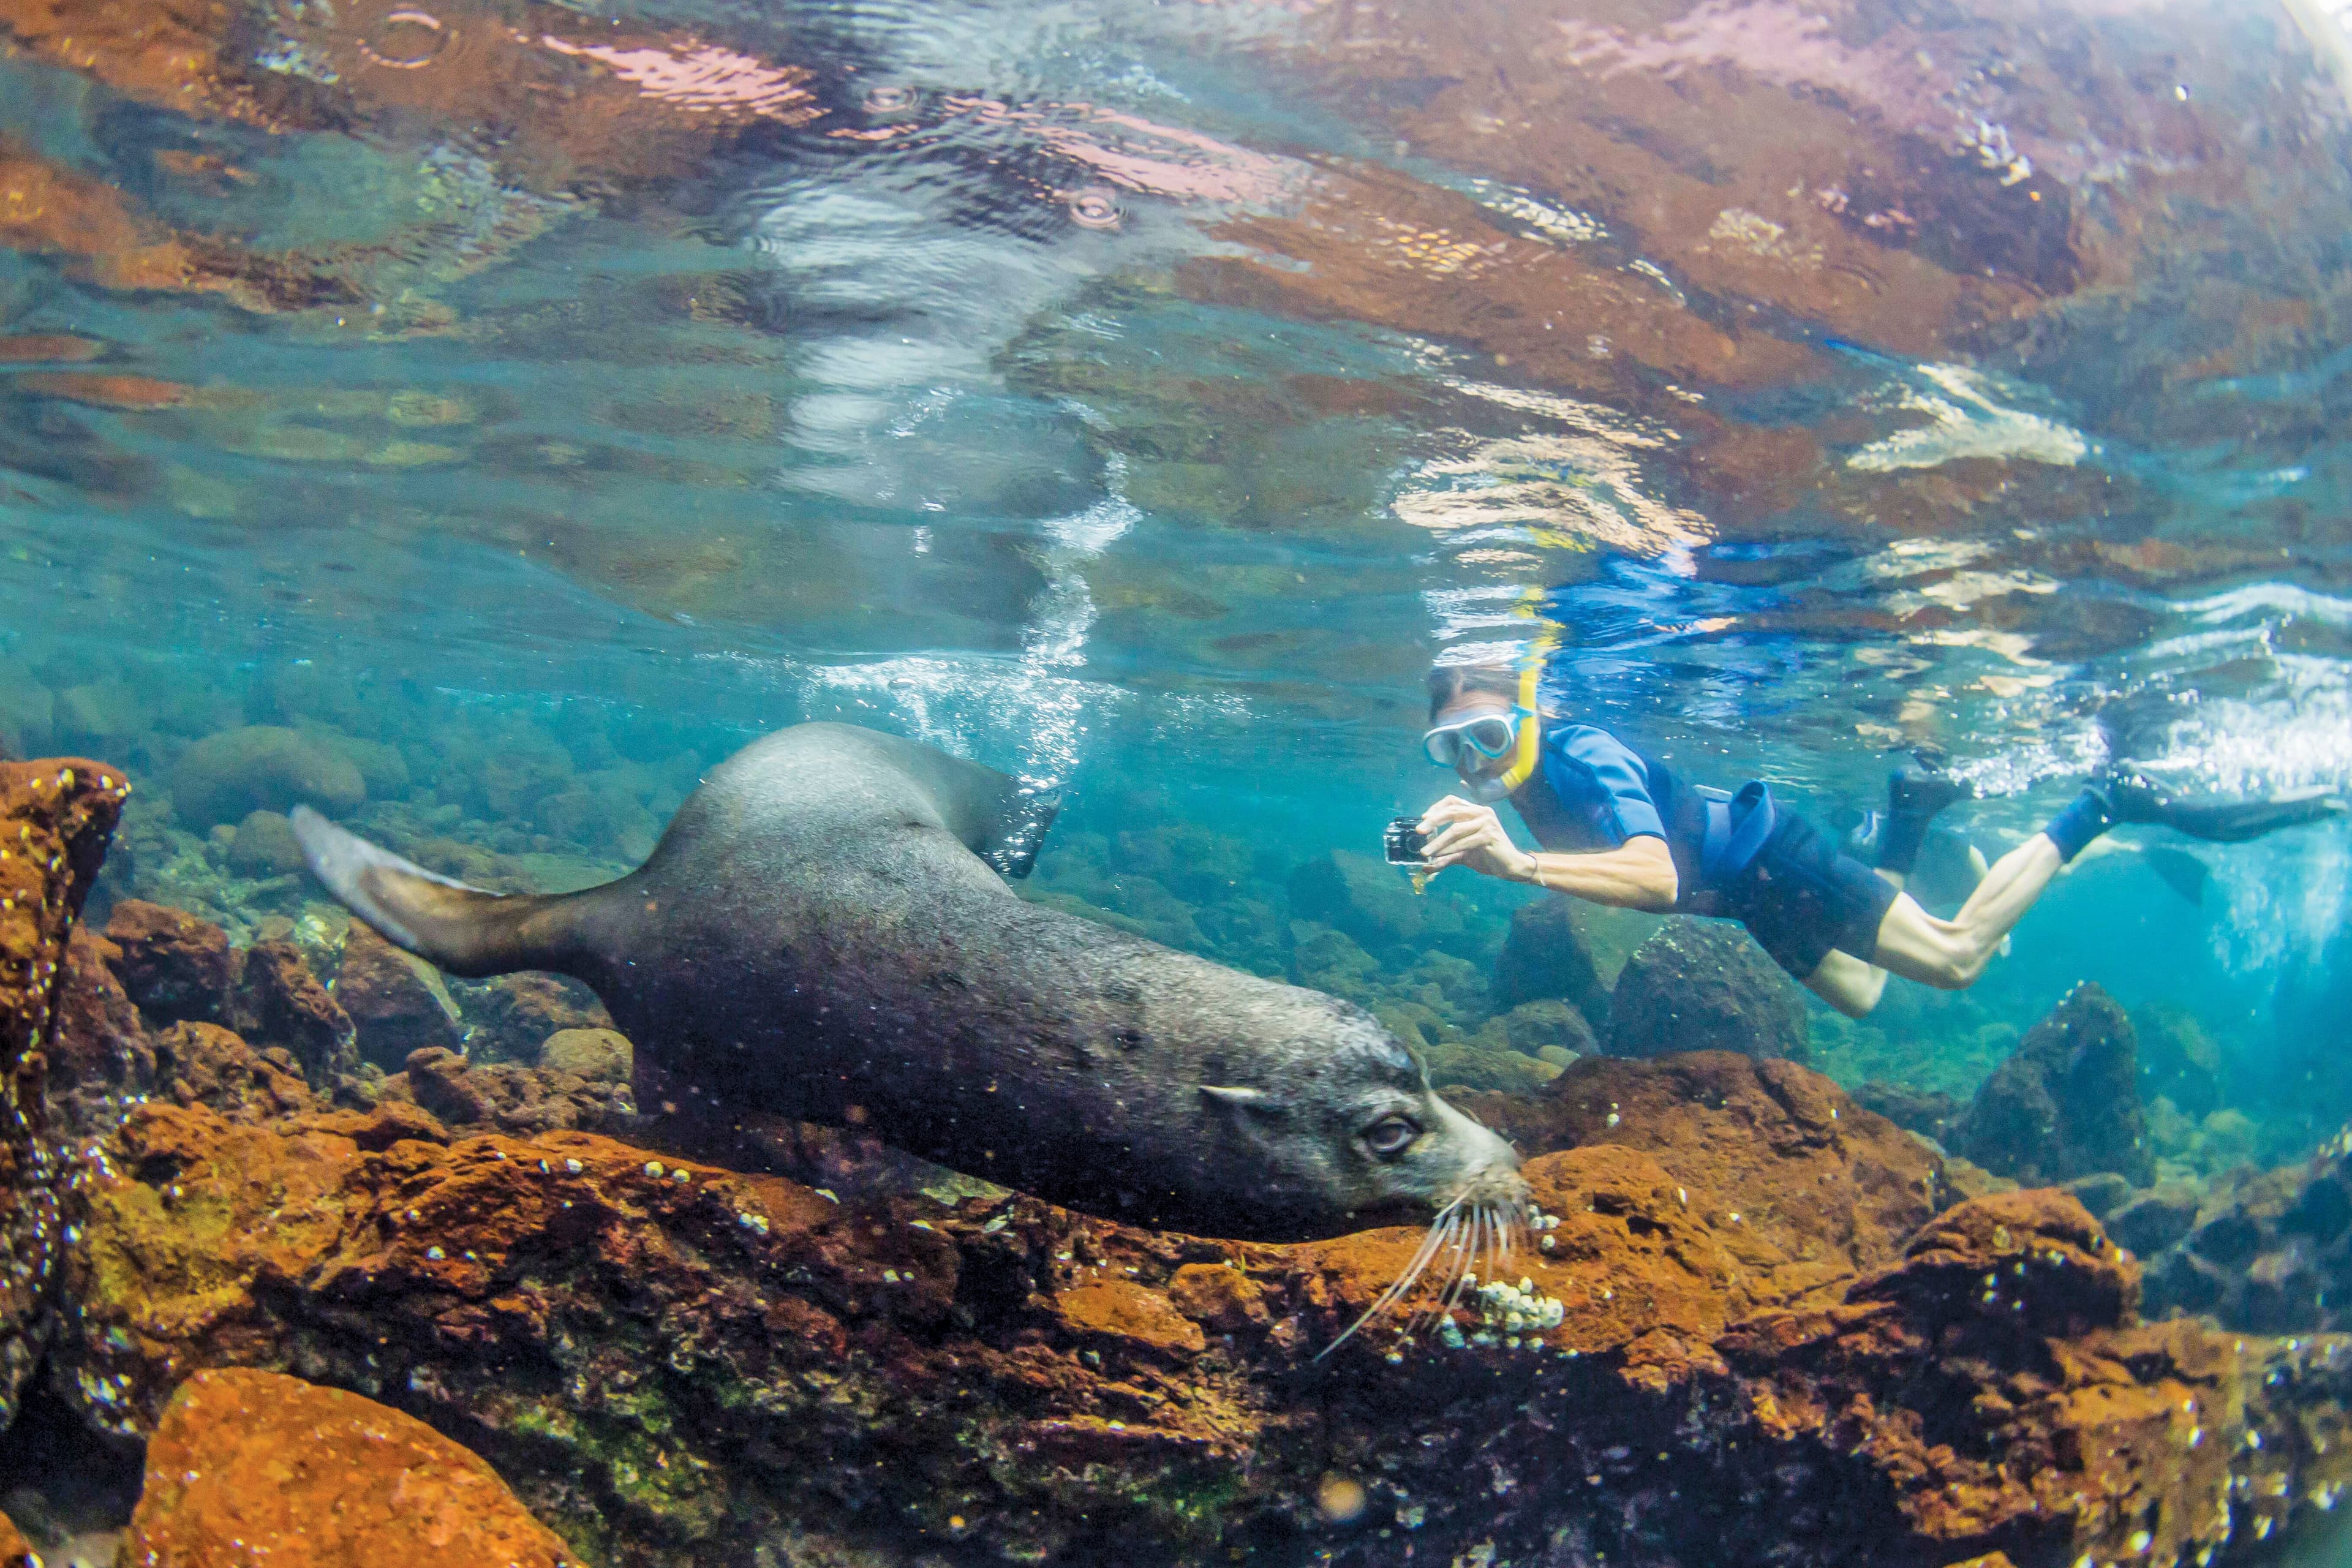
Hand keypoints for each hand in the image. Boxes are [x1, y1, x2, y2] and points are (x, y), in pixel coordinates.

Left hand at [1417, 796, 1535, 882]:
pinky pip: (1464, 842)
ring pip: (1456, 829)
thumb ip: (1445, 855)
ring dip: (1438, 842)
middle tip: (1419, 831)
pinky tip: (1439, 856)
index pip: (1453, 801)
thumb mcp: (1462, 853)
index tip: (1423, 818)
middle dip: (1433, 821)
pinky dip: (1449, 850)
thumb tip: (1425, 866)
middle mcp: (1482, 812)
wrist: (1510, 866)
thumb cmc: (1487, 855)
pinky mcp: (1489, 835)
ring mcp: (1487, 823)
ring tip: (1425, 851)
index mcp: (1476, 811)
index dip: (1437, 807)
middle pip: (1452, 810)